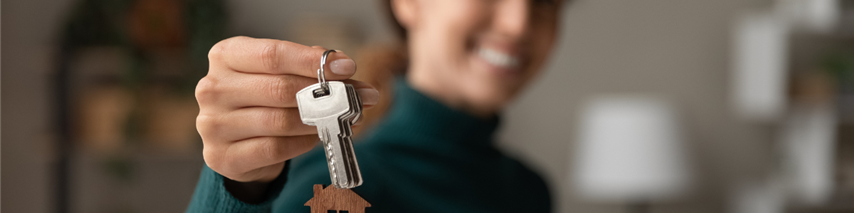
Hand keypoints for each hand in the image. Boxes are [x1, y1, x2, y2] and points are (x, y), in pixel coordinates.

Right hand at [196, 36, 378, 182]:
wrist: (236, 142)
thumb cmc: (262, 98)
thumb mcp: (279, 73)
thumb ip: (308, 67)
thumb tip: (343, 68)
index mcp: (225, 56)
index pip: (273, 54)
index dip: (312, 61)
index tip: (347, 67)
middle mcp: (213, 88)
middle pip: (279, 89)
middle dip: (325, 94)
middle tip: (357, 97)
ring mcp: (213, 124)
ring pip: (279, 121)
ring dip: (319, 121)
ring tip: (343, 118)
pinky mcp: (222, 157)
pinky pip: (275, 149)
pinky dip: (303, 143)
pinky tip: (318, 136)